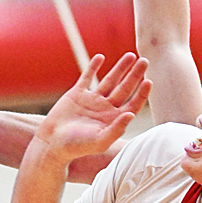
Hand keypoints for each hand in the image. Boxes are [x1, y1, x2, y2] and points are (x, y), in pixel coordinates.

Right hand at [35, 52, 150, 161]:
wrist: (52, 143)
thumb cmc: (77, 146)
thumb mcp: (100, 141)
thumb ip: (117, 128)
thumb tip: (131, 114)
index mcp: (113, 119)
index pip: (133, 104)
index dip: (142, 93)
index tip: (149, 81)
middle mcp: (105, 108)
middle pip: (124, 88)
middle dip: (135, 75)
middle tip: (145, 61)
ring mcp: (92, 100)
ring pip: (110, 80)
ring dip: (120, 68)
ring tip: (131, 56)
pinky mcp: (77, 94)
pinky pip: (87, 77)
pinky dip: (93, 67)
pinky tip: (100, 57)